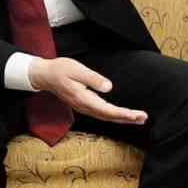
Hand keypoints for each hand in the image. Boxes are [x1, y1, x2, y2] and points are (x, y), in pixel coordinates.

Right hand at [28, 57, 147, 124]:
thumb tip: (109, 87)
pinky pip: (101, 113)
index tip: (137, 115)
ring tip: (137, 118)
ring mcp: (83, 106)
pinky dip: (113, 115)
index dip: (123, 114)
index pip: (107, 110)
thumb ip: (93, 79)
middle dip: (126, 118)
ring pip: (105, 116)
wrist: (44, 75)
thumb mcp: (76, 69)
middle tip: (143, 118)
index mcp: (83, 99)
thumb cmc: (60, 70)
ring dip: (122, 118)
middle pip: (108, 116)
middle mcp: (84, 106)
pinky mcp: (84, 104)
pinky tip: (121, 115)